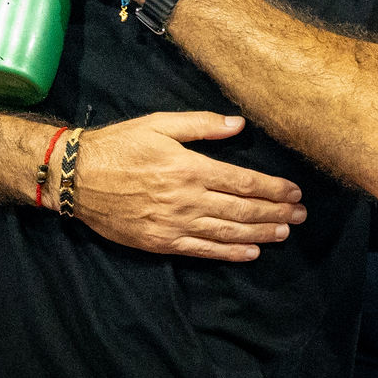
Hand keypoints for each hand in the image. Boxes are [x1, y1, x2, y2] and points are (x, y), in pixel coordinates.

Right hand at [73, 111, 306, 260]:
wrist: (76, 178)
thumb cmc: (119, 145)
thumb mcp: (160, 124)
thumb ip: (201, 125)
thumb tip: (239, 124)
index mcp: (189, 168)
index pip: (243, 182)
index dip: (273, 189)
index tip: (295, 192)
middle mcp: (187, 199)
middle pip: (242, 209)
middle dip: (275, 212)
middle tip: (301, 216)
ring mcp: (174, 224)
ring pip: (228, 232)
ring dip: (260, 234)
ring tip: (285, 232)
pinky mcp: (161, 242)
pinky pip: (203, 250)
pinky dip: (230, 252)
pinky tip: (250, 252)